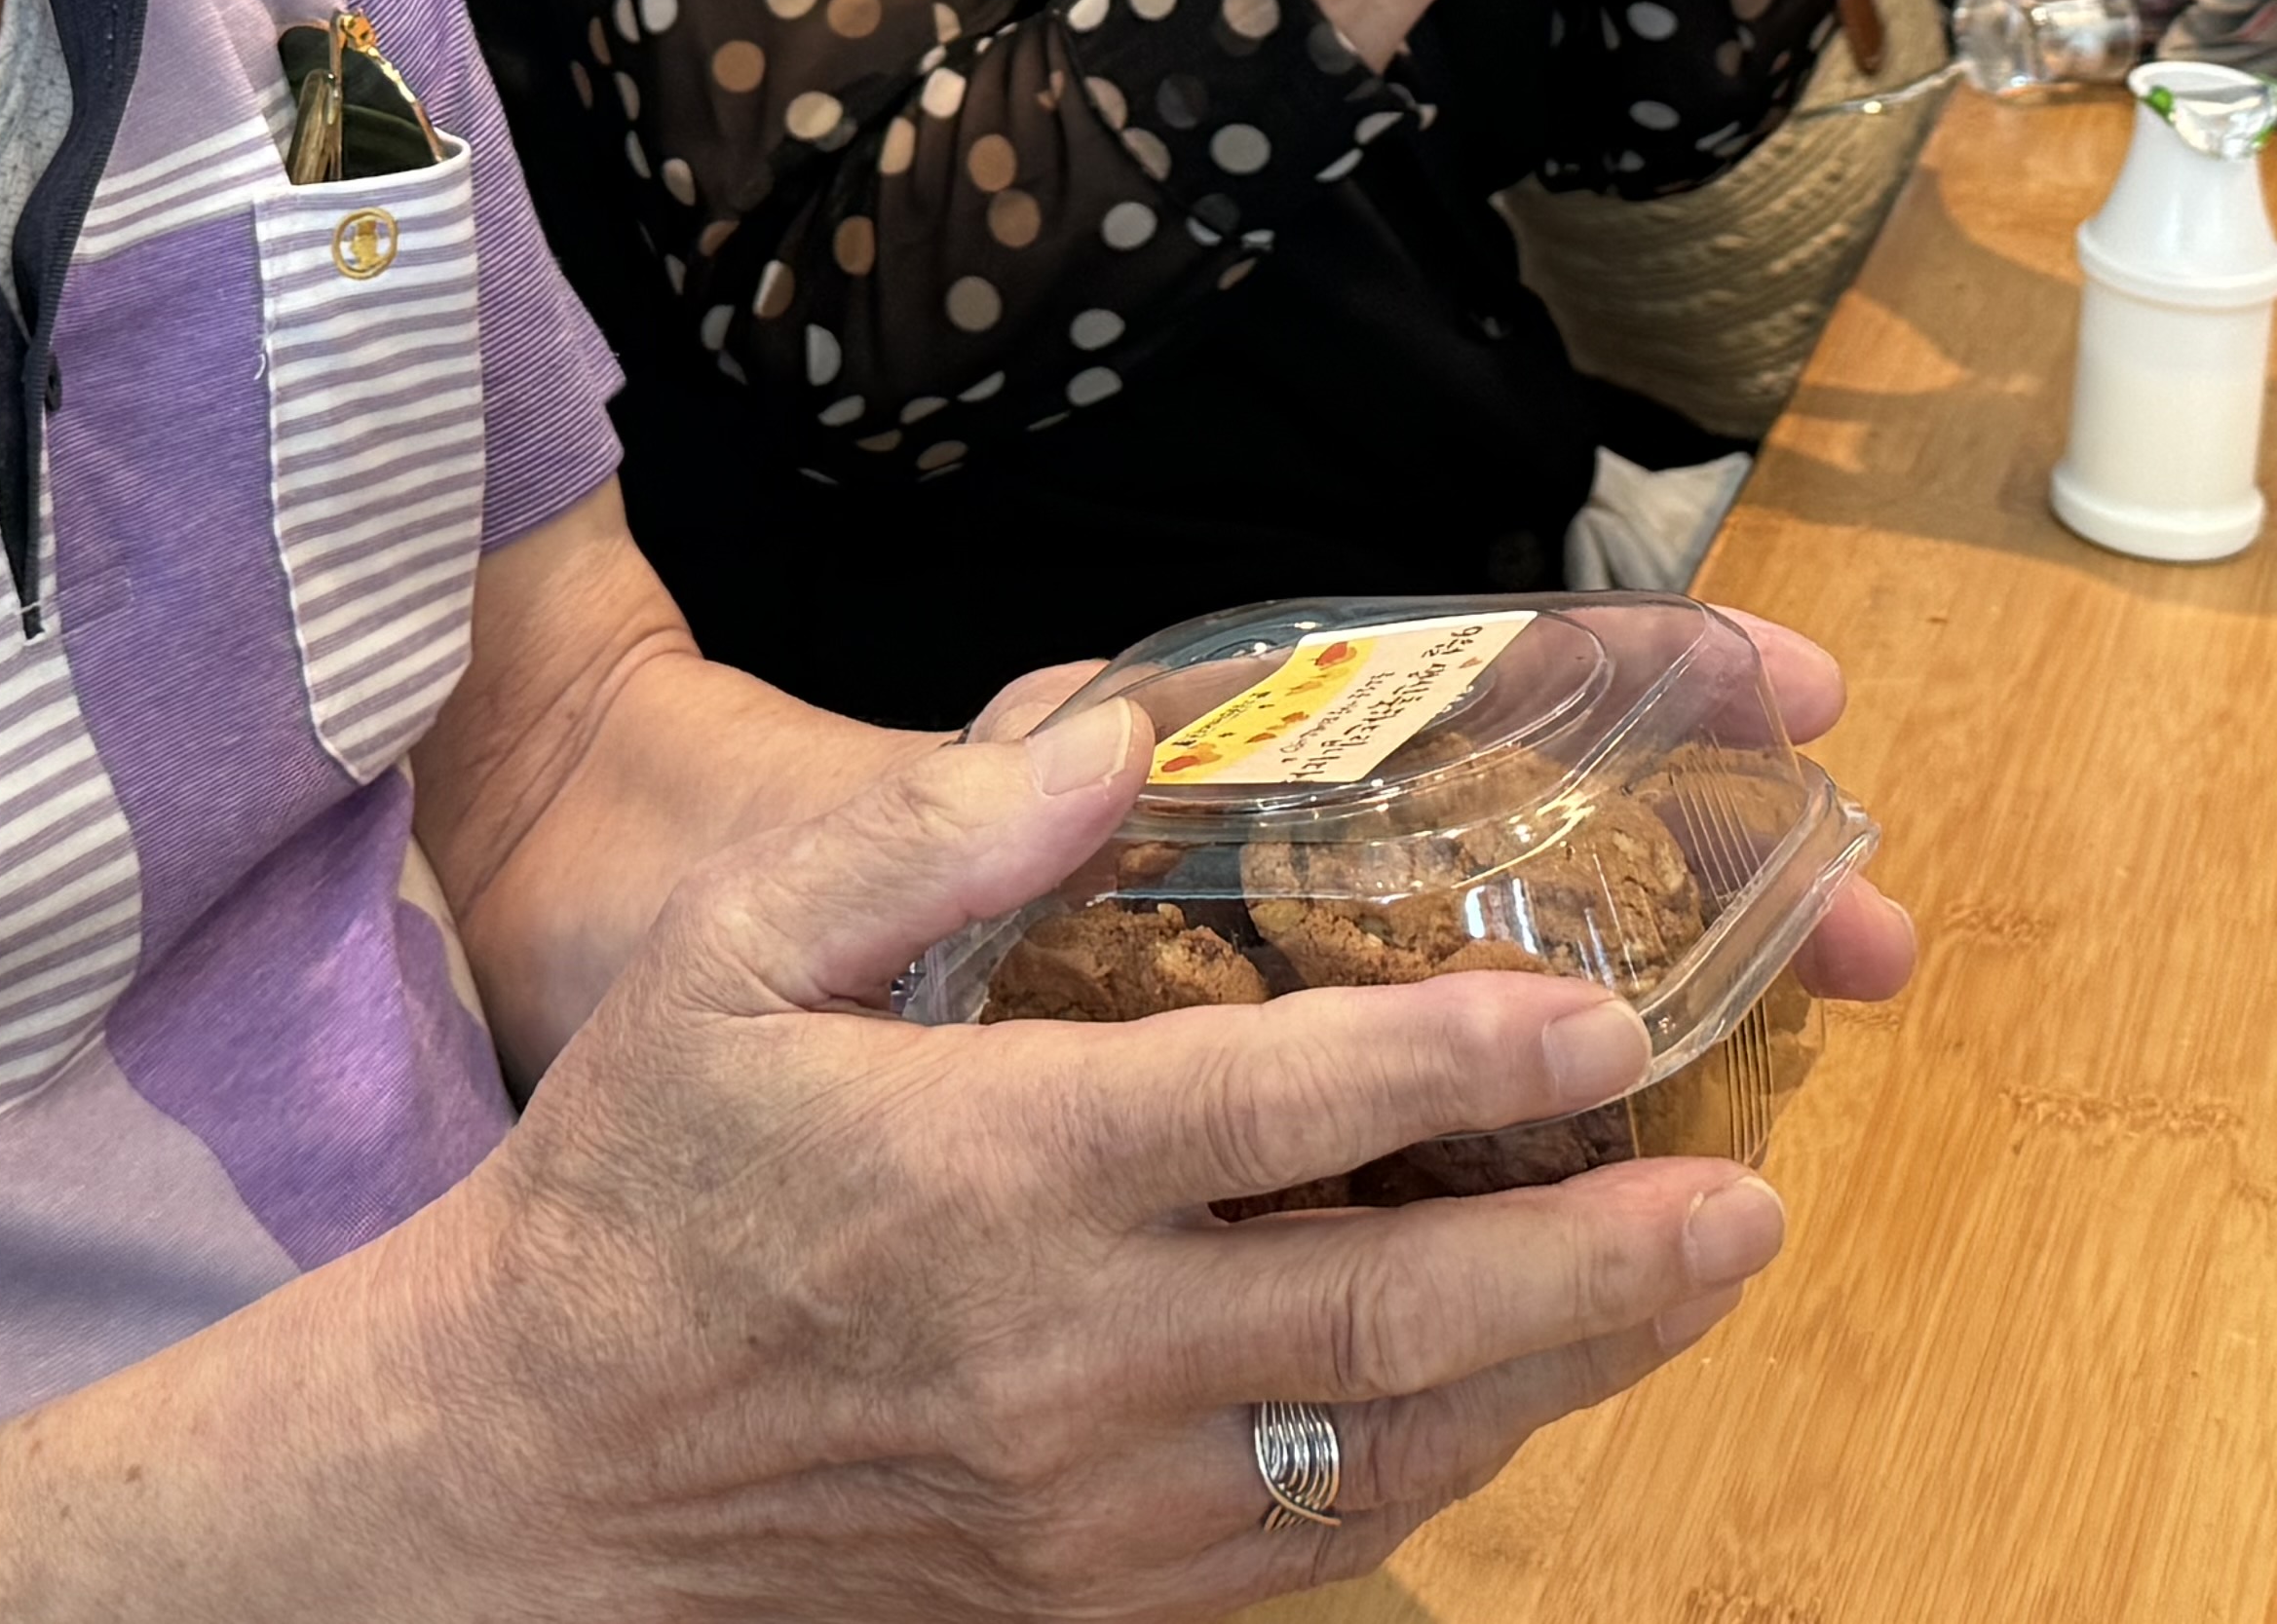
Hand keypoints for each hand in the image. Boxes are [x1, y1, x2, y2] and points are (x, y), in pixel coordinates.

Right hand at [391, 699, 1922, 1614]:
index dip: (1455, 1063)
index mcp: (988, 1174)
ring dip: (1560, 1370)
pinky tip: (1517, 1399)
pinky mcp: (1084, 1594)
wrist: (532, 1470)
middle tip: (1744, 1197)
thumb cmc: (634, 1182)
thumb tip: (1113, 738)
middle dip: (1591, 1257)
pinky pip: (1308, 1545)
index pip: (1273, 1115)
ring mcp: (1086, 1501)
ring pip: (1381, 1449)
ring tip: (1692, 1281)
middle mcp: (1063, 1355)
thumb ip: (920, 837)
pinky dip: (1439, 1472)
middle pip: (1382, 1315)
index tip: (1599, 1020)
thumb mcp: (729, 957)